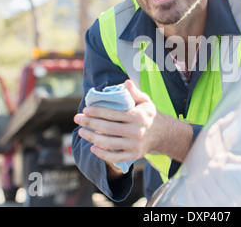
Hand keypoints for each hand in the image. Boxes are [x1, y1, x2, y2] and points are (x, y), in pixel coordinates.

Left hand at [74, 80, 192, 169]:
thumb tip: (125, 83)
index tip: (85, 110)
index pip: (113, 114)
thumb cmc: (149, 114)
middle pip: (108, 128)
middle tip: (77, 119)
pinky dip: (102, 154)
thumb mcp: (145, 101)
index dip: (97, 112)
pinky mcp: (134, 155)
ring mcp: (135, 145)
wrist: (163, 133)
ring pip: (109, 143)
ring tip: (81, 132)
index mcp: (138, 116)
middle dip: (90, 123)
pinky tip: (92, 147)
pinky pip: (115, 157)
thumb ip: (134, 93)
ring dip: (92, 138)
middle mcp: (137, 131)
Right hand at [180, 112, 240, 205]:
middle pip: (217, 193)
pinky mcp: (188, 182)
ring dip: (213, 205)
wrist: (183, 141)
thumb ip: (228, 130)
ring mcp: (196, 179)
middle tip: (231, 205)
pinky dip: (196, 204)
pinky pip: (191, 197)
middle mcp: (206, 174)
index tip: (236, 198)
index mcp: (216, 165)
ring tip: (221, 208)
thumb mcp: (216, 132)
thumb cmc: (204, 140)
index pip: (226, 183)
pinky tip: (202, 208)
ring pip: (205, 197)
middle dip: (225, 201)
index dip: (232, 193)